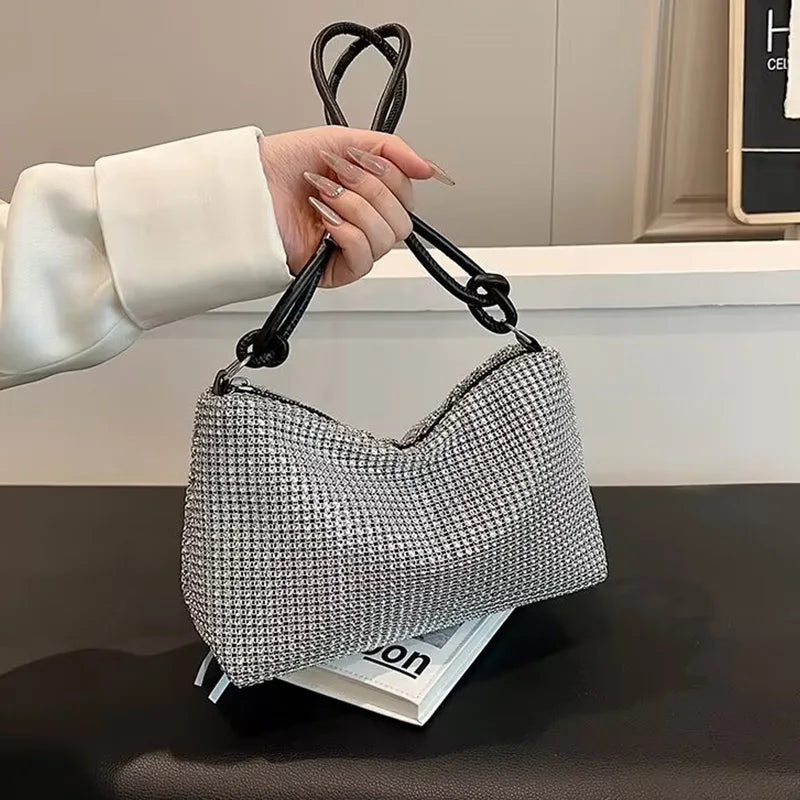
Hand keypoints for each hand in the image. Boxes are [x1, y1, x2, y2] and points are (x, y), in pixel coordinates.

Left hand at [258, 126, 453, 287]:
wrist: (249, 184)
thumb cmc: (284, 166)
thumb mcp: (344, 140)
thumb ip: (393, 150)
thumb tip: (430, 169)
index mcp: (370, 195)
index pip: (408, 197)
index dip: (390, 175)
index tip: (359, 158)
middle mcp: (363, 223)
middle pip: (403, 220)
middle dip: (371, 190)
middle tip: (339, 175)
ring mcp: (350, 248)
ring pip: (386, 238)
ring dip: (356, 208)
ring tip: (326, 196)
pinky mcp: (335, 271)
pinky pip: (364, 259)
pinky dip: (347, 233)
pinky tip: (325, 218)